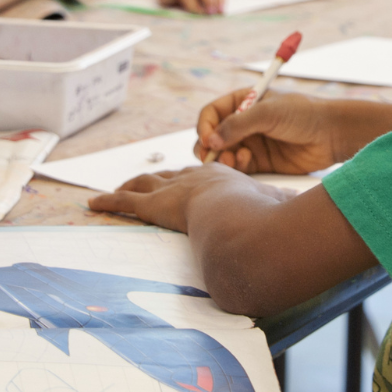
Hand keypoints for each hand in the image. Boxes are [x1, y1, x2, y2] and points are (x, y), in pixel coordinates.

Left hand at [88, 164, 265, 231]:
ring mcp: (171, 190)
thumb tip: (299, 207)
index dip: (190, 179)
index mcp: (220, 178)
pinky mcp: (153, 206)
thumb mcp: (274, 206)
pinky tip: (92, 203)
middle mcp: (192, 178)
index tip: (186, 181)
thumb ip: (281, 205)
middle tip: (145, 182)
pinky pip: (125, 202)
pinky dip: (108, 202)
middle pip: (168, 175)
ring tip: (114, 192)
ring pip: (143, 185)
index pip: (200, 176)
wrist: (238, 215)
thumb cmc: (260, 214)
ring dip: (127, 188)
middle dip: (156, 179)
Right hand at [196, 89, 337, 174]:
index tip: (207, 139)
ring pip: (223, 154)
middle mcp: (244, 123)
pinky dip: (235, 167)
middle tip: (212, 156)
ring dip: (222, 158)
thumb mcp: (268, 113)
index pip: (212, 113)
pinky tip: (245, 161)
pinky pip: (238, 167)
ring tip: (234, 159)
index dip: (204, 126)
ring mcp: (251, 143)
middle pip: (212, 136)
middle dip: (208, 147)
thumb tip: (209, 140)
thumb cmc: (303, 114)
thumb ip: (237, 125)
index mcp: (244, 102)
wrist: (332, 135)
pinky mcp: (260, 162)